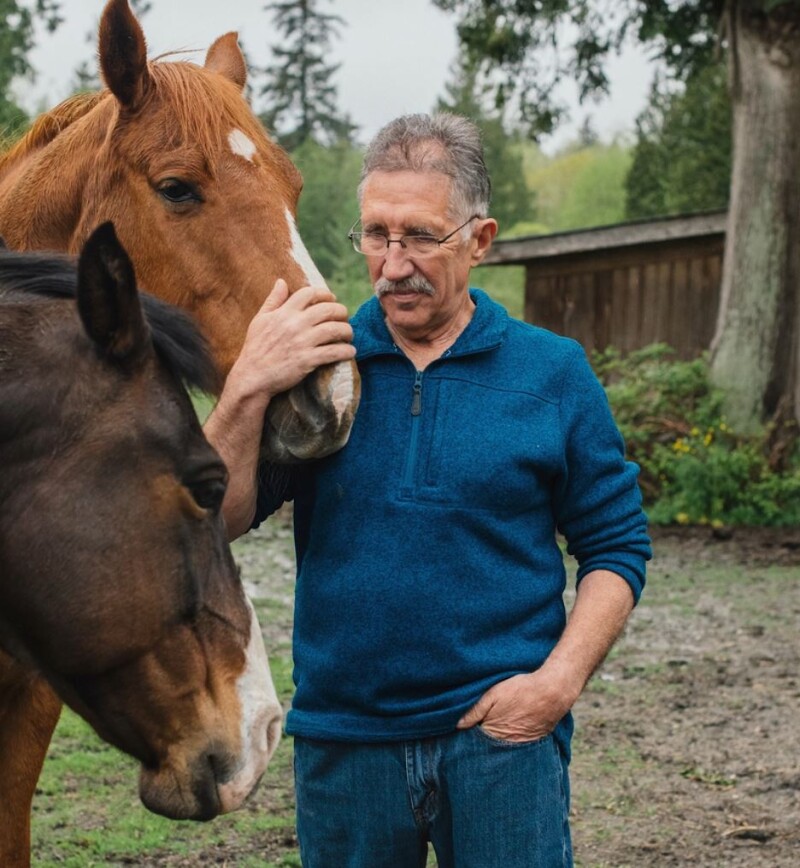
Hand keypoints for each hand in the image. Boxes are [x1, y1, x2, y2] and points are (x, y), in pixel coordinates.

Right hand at [228, 279, 355, 404]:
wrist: (252, 377)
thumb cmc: (255, 348)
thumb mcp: (260, 320)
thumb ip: (272, 300)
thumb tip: (281, 281)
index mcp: (284, 312)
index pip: (309, 293)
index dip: (325, 294)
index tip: (332, 300)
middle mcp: (295, 324)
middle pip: (328, 309)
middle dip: (341, 311)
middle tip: (344, 317)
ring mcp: (302, 342)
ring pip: (335, 329)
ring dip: (347, 331)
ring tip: (348, 335)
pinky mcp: (308, 360)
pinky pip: (334, 352)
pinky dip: (346, 351)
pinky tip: (350, 351)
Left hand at [456, 669, 578, 742]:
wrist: (552, 692)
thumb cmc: (520, 690)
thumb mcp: (493, 694)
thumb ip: (475, 710)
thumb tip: (458, 725)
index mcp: (494, 732)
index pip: (475, 743)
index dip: (469, 737)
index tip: (462, 734)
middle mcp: (507, 743)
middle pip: (489, 748)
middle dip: (481, 744)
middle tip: (477, 735)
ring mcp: (521, 744)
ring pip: (502, 748)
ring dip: (497, 743)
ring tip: (494, 733)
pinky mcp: (532, 741)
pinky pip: (517, 746)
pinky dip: (511, 742)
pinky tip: (509, 733)